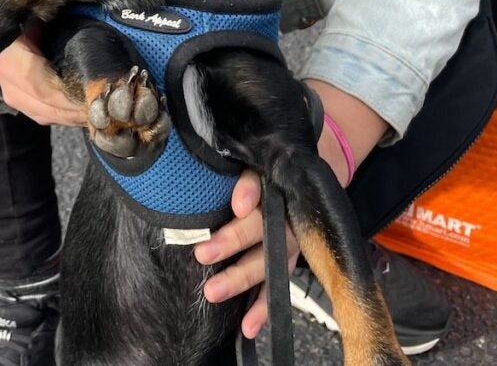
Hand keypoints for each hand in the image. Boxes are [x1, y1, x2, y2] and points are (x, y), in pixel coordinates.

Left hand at [194, 170, 298, 339]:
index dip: (249, 192)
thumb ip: (243, 180)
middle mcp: (285, 213)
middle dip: (232, 241)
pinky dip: (262, 309)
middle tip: (202, 253)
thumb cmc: (258, 179)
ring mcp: (289, 242)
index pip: (259, 183)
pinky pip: (276, 288)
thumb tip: (240, 203)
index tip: (237, 206)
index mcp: (272, 183)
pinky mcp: (287, 263)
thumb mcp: (248, 170)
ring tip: (213, 292)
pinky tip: (247, 326)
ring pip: (265, 261)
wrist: (293, 188)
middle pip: (260, 227)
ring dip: (240, 279)